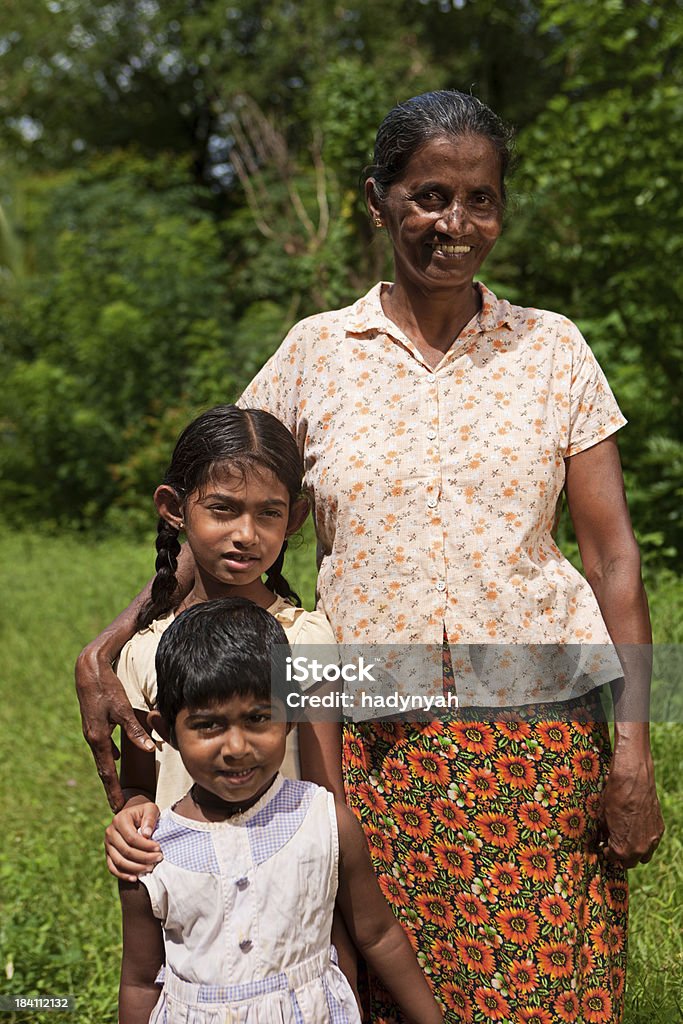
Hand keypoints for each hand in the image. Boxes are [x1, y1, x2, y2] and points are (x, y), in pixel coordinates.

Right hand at [75, 643, 154, 810]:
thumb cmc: (107, 688)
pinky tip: (116, 757)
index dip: (113, 789)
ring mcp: (92, 732)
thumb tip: (149, 749)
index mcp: (98, 738)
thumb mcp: (123, 709)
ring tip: (116, 787)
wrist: (88, 671)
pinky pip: (102, 746)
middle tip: (116, 806)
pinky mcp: (94, 724)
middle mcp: (93, 738)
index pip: (107, 771)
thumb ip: (135, 730)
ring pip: (102, 758)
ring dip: (109, 773)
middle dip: (110, 788)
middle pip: (103, 769)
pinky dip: (108, 756)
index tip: (117, 807)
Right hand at [105, 800, 161, 880]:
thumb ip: (150, 818)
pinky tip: (135, 878)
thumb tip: (146, 834)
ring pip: (119, 861)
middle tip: (158, 858)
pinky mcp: (108, 855)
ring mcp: (107, 845)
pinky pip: (113, 868)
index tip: (159, 848)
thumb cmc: (144, 813)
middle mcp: (110, 832)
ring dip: (136, 868)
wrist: (134, 817)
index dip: (146, 845)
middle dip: (144, 857)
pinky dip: (123, 875)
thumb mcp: (150, 809)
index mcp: (119, 820)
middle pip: (126, 851)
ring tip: (151, 868)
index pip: (132, 837)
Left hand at [600, 747, 663, 867]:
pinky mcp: (659, 829)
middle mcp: (640, 849)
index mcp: (623, 848)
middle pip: (629, 862)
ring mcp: (652, 840)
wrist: (633, 780)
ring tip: (626, 839)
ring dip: (634, 851)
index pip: (613, 859)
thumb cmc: (614, 797)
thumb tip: (602, 838)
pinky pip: (651, 842)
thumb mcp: (602, 817)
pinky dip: (644, 839)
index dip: (607, 852)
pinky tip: (636, 828)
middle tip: (614, 845)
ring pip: (643, 855)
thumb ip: (604, 833)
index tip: (604, 846)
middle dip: (621, 855)